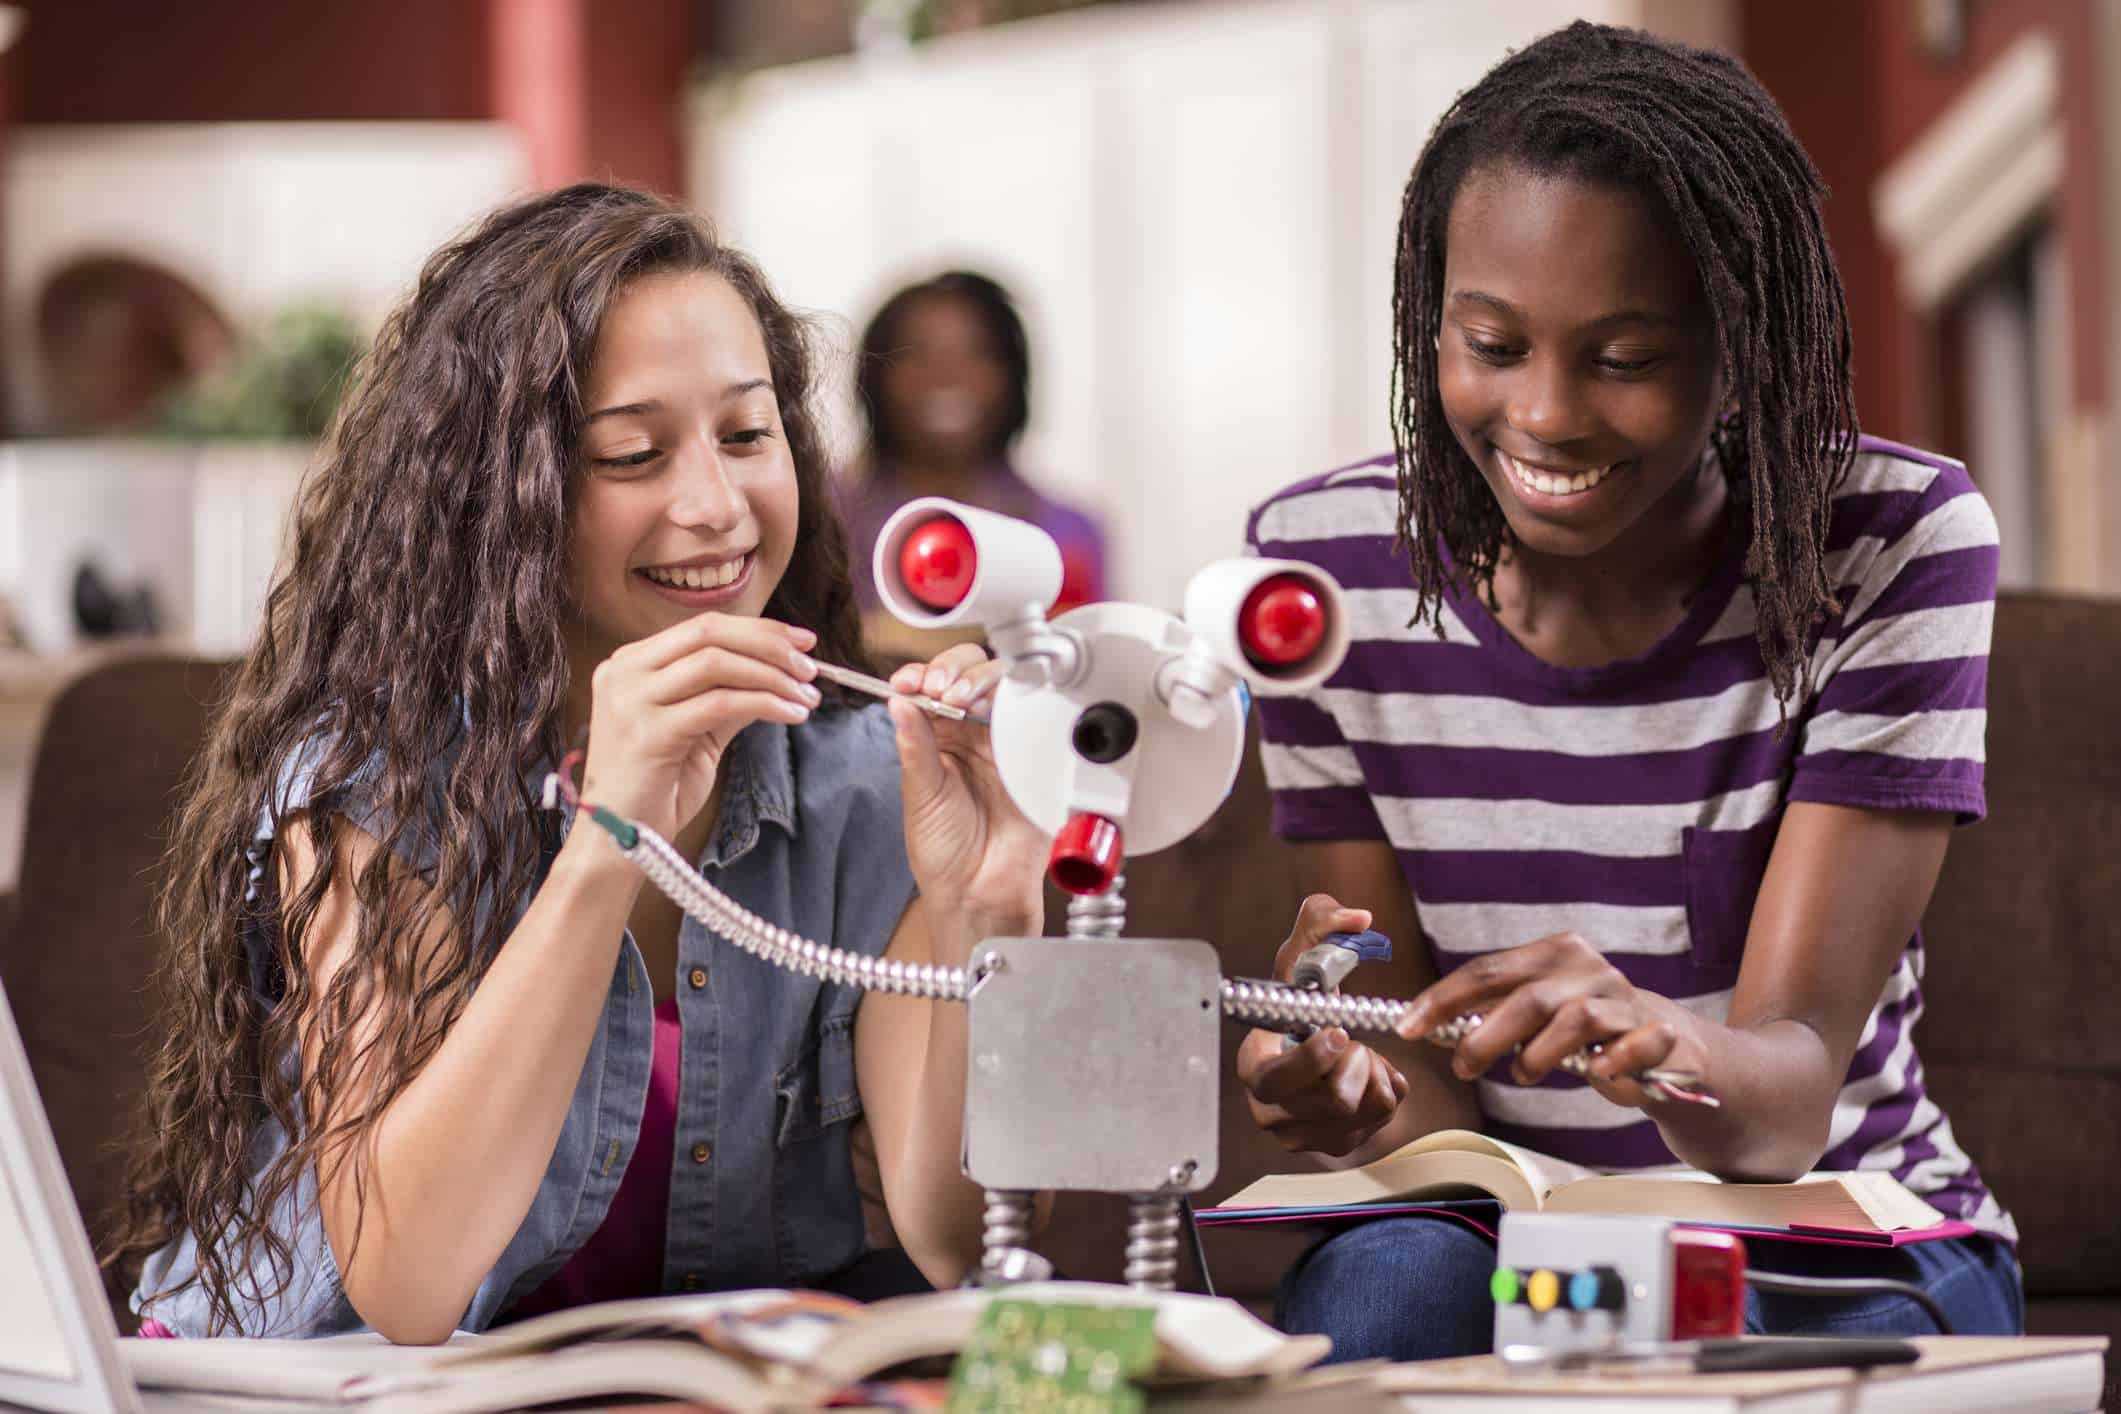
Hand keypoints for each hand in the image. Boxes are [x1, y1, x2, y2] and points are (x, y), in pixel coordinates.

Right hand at [579, 613, 819, 842]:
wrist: (617, 840)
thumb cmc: (655, 788)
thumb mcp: (697, 731)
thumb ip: (727, 697)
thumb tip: (780, 672)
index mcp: (631, 664)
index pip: (704, 628)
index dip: (759, 629)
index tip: (802, 642)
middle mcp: (624, 673)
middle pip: (710, 634)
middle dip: (770, 645)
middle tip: (811, 668)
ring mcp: (631, 701)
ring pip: (717, 663)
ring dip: (772, 676)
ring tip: (806, 696)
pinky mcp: (648, 733)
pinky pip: (719, 704)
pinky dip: (764, 703)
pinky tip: (790, 715)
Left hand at [887, 646, 1045, 942]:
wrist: (981, 893)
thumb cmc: (945, 854)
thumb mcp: (920, 795)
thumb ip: (915, 746)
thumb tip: (898, 700)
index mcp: (939, 739)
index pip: (932, 687)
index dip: (922, 675)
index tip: (911, 682)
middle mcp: (973, 735)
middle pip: (971, 674)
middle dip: (954, 670)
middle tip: (940, 688)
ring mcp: (1006, 743)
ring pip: (1004, 687)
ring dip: (980, 680)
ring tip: (961, 698)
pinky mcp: (1035, 757)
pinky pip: (1034, 717)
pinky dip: (1017, 703)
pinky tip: (995, 711)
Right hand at [1234, 895, 1407, 1155]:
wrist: (1313, 1039)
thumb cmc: (1303, 998)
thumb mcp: (1305, 953)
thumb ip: (1322, 920)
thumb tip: (1358, 918)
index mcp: (1253, 1067)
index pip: (1278, 1080)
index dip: (1315, 1059)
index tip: (1340, 1033)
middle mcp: (1269, 1109)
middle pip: (1335, 1100)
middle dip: (1358, 1062)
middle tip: (1355, 1040)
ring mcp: (1301, 1134)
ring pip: (1364, 1111)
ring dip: (1375, 1074)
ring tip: (1359, 1055)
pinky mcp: (1334, 1144)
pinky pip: (1380, 1121)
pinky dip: (1385, 1091)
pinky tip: (1365, 1074)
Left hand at [1393, 932, 1692, 1109]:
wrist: (1664, 1044)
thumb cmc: (1582, 1030)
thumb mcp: (1533, 1013)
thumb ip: (1489, 1014)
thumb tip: (1426, 1026)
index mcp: (1552, 953)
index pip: (1487, 971)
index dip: (1443, 1000)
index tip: (1407, 1027)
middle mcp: (1589, 968)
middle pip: (1528, 997)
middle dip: (1485, 1036)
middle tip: (1462, 1067)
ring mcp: (1626, 998)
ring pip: (1576, 1019)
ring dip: (1540, 1054)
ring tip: (1523, 1074)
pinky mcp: (1659, 1033)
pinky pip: (1633, 1044)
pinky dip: (1612, 1061)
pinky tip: (1597, 1072)